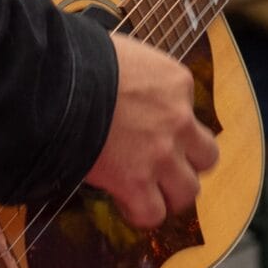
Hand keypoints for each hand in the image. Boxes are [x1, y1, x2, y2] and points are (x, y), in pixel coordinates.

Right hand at [86, 32, 219, 226]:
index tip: (149, 129)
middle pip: (206, 156)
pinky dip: (140, 212)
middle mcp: (178, 120)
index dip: (170, 125)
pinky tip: (124, 201)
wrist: (61, 81)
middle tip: (165, 166)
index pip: (188, 111)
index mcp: (176, 83)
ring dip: (169, 193)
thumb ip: (138, 77)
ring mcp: (161, 154)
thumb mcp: (125, 54)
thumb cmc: (83, 59)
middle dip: (187, 163)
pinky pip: (152, 213)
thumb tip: (124, 88)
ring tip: (147, 191)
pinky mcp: (137, 181)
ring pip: (188, 191)